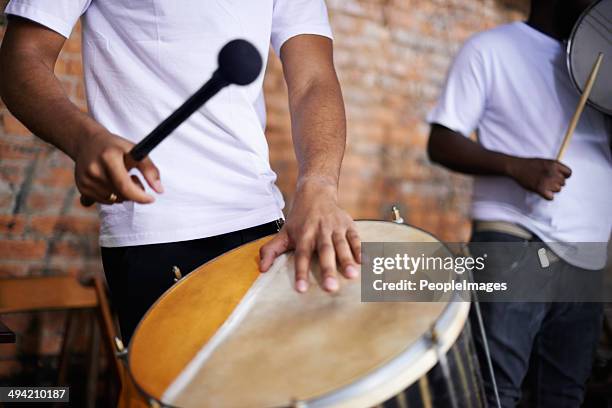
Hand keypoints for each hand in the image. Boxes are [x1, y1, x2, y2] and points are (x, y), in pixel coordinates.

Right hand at [74, 129, 162, 204]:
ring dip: (122, 193)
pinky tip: (108, 182)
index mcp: (108, 157)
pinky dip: (111, 195)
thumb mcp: (135, 151)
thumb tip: (160, 190)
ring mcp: (85, 180)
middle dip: (133, 191)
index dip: (140, 196)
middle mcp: (94, 170)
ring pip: (114, 200)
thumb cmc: (116, 147)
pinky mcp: (81, 188)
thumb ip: (149, 169)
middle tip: (133, 176)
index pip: (125, 186)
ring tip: (119, 177)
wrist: (87, 142)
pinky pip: (104, 201)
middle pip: (121, 195)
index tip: (151, 198)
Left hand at [259, 178, 360, 292]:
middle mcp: (319, 230)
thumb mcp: (283, 233)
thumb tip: (262, 269)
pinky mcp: (348, 224)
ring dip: (347, 260)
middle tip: (331, 288)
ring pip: (341, 244)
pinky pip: (355, 237)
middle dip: (328, 269)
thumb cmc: (299, 219)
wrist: (316, 192)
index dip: (301, 272)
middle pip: (324, 251)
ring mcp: (335, 227)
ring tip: (352, 276)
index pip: (301, 256)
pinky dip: (360, 249)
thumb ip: (271, 250)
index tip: (301, 289)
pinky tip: (364, 262)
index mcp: (303, 235)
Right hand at [506, 157, 570, 199]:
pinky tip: (542, 192)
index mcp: (554, 164)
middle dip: (556, 183)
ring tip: (543, 186)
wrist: (516, 166)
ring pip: (558, 190)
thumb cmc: (529, 164)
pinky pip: (551, 197)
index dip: (564, 176)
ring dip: (552, 189)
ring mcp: (546, 180)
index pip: (569, 173)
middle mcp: (552, 172)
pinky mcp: (539, 188)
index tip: (557, 178)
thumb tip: (562, 176)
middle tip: (546, 182)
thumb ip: (554, 167)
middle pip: (563, 182)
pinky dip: (547, 196)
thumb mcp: (544, 161)